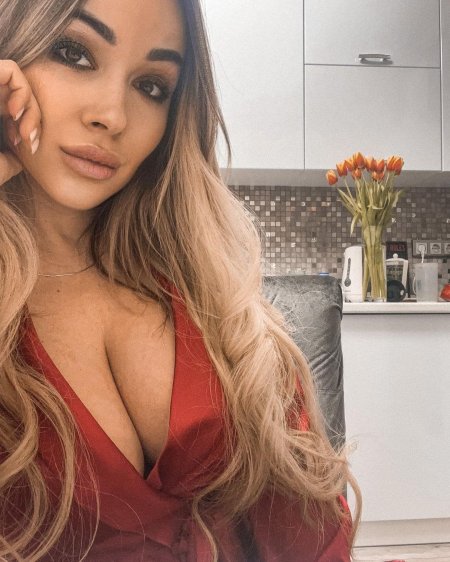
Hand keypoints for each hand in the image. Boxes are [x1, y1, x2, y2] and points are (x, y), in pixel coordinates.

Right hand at [0, 59, 41, 185]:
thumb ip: (10, 161)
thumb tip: (20, 161)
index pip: (17, 111)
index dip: (31, 127)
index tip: (31, 147)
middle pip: (18, 94)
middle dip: (34, 117)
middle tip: (30, 140)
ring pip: (17, 82)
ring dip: (30, 106)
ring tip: (23, 130)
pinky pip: (11, 70)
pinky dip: (22, 91)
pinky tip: (16, 113)